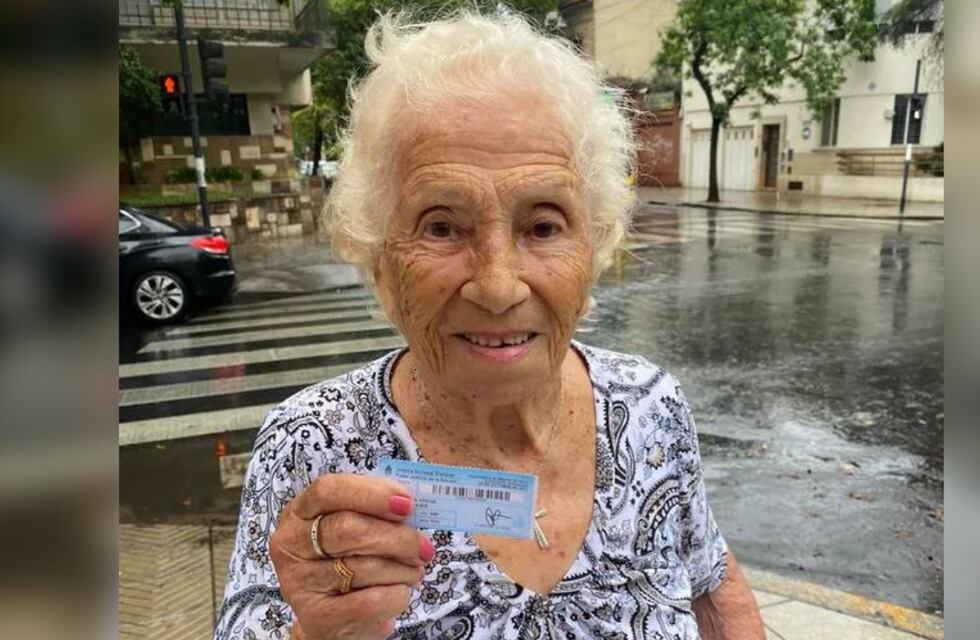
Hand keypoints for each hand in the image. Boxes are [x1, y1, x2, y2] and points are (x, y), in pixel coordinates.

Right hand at [270, 474, 434, 638]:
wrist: (337, 620)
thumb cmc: (351, 562)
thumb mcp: (357, 528)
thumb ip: (377, 511)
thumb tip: (409, 505)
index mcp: (300, 511)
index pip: (327, 490)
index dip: (370, 494)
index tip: (406, 504)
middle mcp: (291, 543)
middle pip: (348, 528)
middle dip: (397, 537)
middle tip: (424, 547)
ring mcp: (299, 581)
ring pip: (364, 567)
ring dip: (403, 569)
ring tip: (414, 571)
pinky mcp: (316, 617)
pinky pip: (371, 601)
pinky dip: (397, 595)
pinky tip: (400, 591)